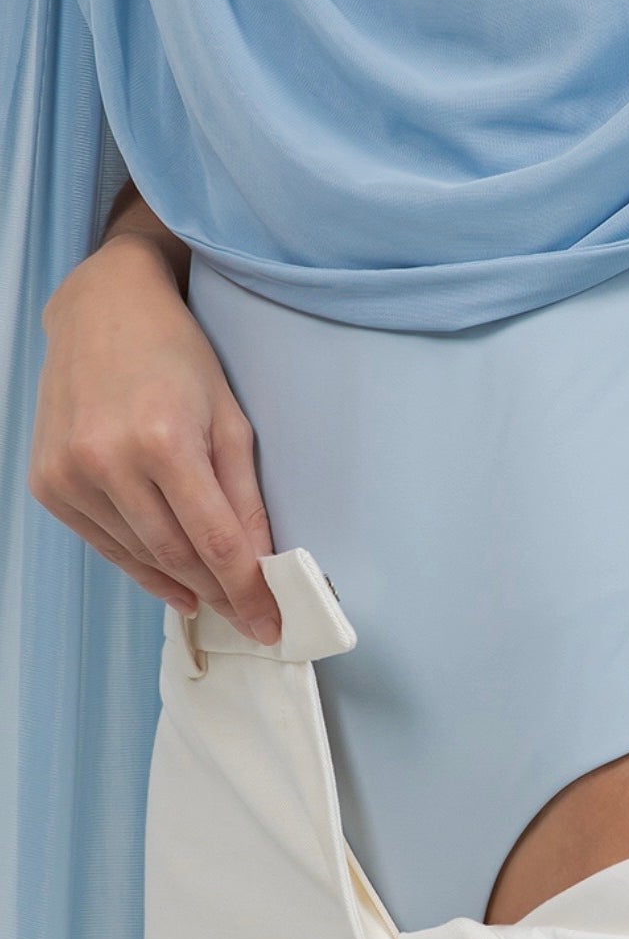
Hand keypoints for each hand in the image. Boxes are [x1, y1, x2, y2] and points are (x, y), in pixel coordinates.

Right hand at [28, 231, 281, 642]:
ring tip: (216, 600)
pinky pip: (105, 544)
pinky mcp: (48, 485)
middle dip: (219, 594)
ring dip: (183, 584)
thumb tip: (261, 563)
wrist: (102, 313)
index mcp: (163, 441)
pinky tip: (172, 583)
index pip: (215, 541)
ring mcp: (70, 475)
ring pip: (139, 556)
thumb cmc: (177, 358)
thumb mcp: (230, 417)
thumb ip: (244, 495)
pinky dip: (141, 567)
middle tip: (250, 616)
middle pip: (176, 556)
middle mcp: (108, 461)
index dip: (246, 591)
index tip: (270, 625)